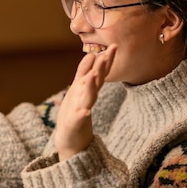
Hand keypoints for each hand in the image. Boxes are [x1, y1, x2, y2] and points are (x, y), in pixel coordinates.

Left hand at [54, 45, 116, 160]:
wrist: (72, 141)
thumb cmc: (74, 113)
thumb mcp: (77, 89)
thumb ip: (84, 73)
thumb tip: (92, 55)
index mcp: (88, 91)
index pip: (99, 74)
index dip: (107, 61)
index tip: (114, 46)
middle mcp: (88, 100)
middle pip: (96, 83)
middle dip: (101, 70)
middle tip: (106, 55)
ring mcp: (82, 112)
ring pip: (88, 98)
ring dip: (91, 88)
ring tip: (92, 76)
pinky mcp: (75, 125)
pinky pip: (79, 119)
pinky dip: (82, 115)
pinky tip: (85, 111)